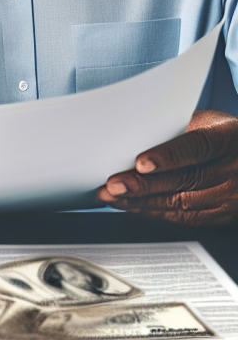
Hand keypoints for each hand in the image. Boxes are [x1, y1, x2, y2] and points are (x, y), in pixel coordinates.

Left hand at [96, 110, 237, 225]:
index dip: (167, 156)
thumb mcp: (207, 121)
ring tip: (113, 197)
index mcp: (228, 138)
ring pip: (182, 203)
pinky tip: (134, 207)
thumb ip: (178, 128)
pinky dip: (156, 213)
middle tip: (113, 185)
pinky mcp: (224, 215)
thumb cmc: (221, 135)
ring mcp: (232, 195)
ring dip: (142, 202)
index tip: (141, 163)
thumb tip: (136, 132)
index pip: (197, 147)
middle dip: (143, 185)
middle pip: (185, 179)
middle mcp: (234, 168)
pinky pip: (186, 218)